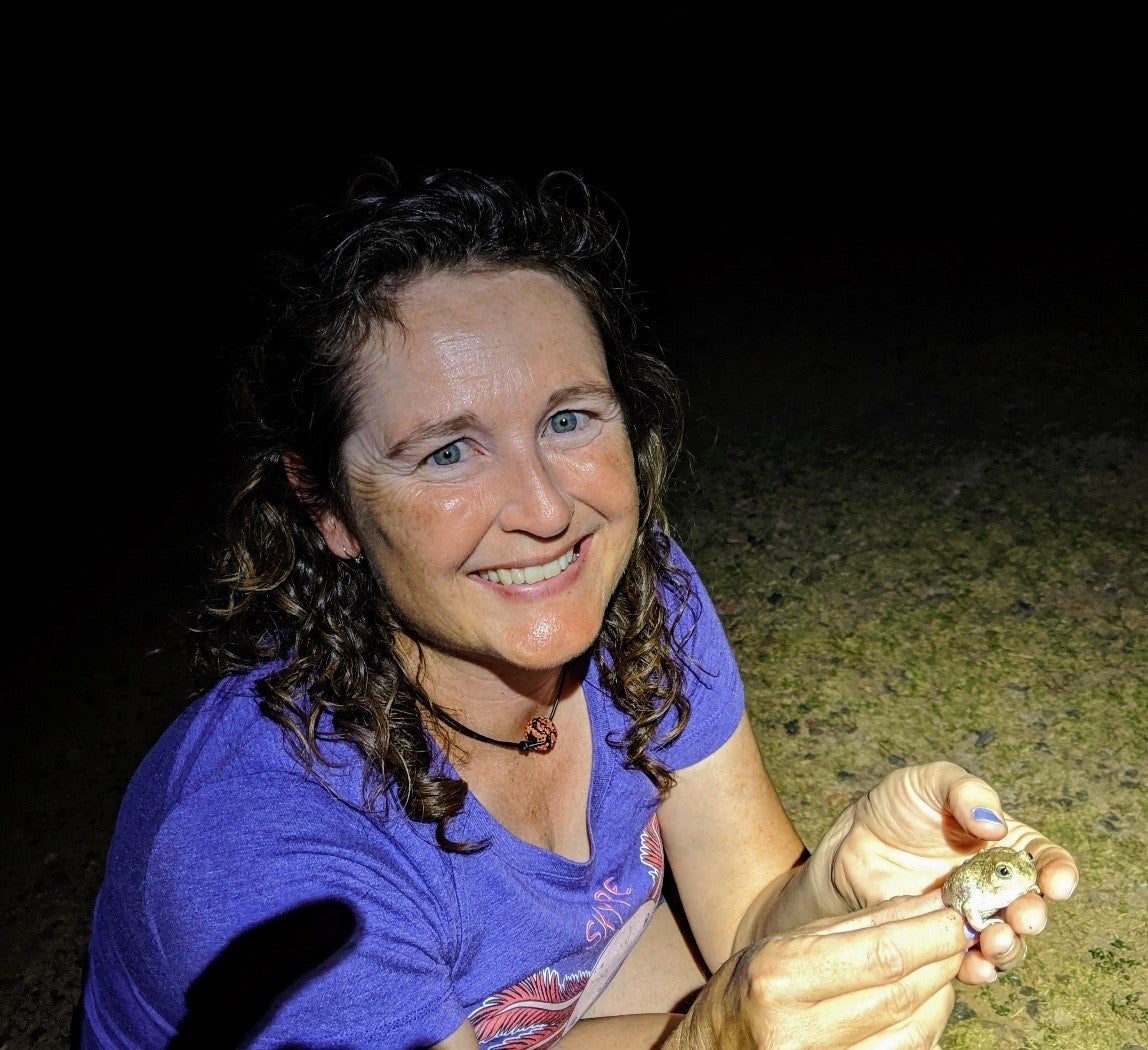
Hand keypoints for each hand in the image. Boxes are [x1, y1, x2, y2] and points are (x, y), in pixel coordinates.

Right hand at [672, 893, 966, 1049]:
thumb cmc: (750, 988)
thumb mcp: (789, 942)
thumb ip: (858, 927)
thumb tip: (927, 907)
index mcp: (780, 978)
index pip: (879, 957)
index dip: (929, 936)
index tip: (958, 916)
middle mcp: (799, 1032)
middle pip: (899, 996)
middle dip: (940, 961)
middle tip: (960, 935)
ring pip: (912, 1035)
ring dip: (939, 996)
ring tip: (941, 966)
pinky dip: (924, 1028)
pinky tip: (923, 1003)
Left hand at [824, 761, 1078, 980]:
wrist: (852, 839)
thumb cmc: (897, 805)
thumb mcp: (929, 781)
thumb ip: (965, 792)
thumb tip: (996, 825)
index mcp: (1007, 845)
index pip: (1048, 862)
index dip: (1059, 874)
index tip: (1057, 883)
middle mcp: (998, 886)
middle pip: (1032, 908)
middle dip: (1033, 915)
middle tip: (1023, 916)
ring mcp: (974, 916)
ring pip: (1007, 943)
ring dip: (1008, 948)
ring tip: (994, 941)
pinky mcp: (944, 941)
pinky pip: (969, 963)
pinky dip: (977, 969)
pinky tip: (975, 966)